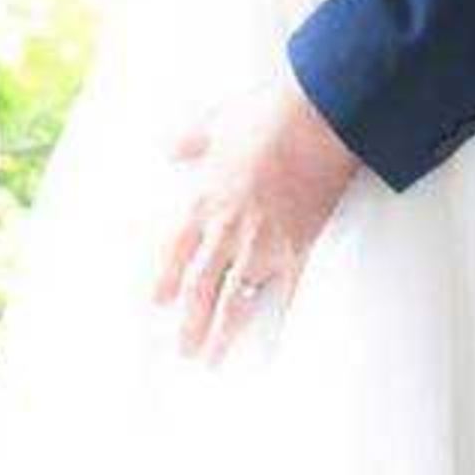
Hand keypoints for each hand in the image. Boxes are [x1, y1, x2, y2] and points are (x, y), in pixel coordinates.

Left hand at [156, 73, 360, 360]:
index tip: (157, 302)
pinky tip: (276, 343)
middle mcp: (227, 231)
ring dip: (221, 333)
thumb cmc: (266, 115)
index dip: (164, 279)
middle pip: (199, 287)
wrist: (317, 121)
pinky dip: (283, 319)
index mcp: (204, 201)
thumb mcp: (218, 120)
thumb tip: (168, 144)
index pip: (175, 251)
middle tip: (182, 350)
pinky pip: (290, 292)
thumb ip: (191, 139)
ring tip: (211, 359)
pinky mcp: (300, 248)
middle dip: (189, 322)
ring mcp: (263, 245)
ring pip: (235, 300)